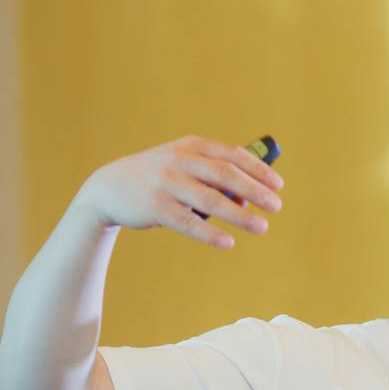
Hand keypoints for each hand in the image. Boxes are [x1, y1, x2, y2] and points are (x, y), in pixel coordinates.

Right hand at [77, 134, 282, 249]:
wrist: (110, 187)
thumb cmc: (159, 178)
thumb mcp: (184, 167)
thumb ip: (214, 180)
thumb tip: (246, 203)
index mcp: (191, 146)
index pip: (231, 154)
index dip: (257, 170)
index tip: (278, 185)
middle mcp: (180, 160)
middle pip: (225, 175)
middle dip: (255, 191)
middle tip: (277, 206)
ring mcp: (167, 182)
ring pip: (210, 199)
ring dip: (239, 215)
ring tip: (262, 227)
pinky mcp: (156, 206)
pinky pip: (188, 222)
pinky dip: (210, 233)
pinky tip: (228, 242)